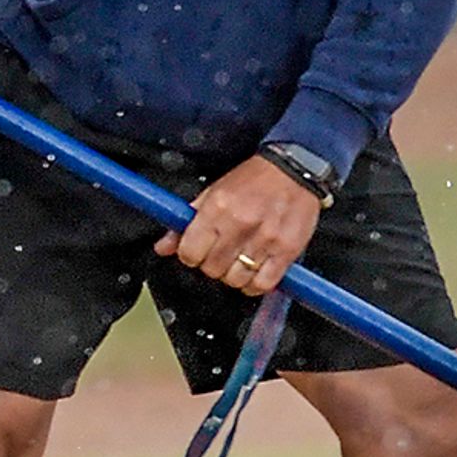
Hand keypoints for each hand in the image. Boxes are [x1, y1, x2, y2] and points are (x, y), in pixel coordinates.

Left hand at [159, 157, 321, 297]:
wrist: (294, 171)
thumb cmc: (253, 180)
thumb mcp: (212, 193)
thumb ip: (185, 221)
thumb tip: (163, 247)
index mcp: (217, 209)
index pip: (190, 252)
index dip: (189, 255)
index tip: (196, 252)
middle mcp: (240, 225)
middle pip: (212, 269)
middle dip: (211, 265)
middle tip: (219, 254)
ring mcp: (265, 239)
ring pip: (235, 279)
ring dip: (233, 275)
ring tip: (238, 261)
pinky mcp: (287, 250)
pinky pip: (263, 284)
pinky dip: (255, 284)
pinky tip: (254, 272)